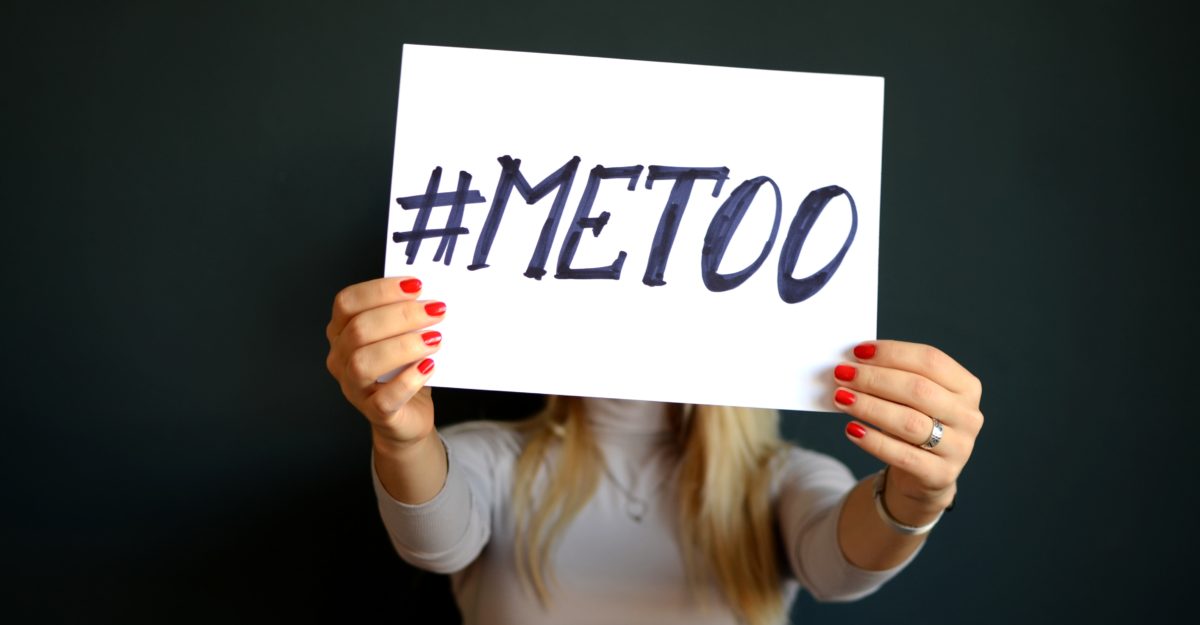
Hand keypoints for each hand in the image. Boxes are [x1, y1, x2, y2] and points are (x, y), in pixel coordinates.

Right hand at [325, 277, 444, 447]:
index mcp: (342, 331)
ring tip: (435, 339)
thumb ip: (405, 316)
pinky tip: (428, 367)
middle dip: (401, 315)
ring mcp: (353, 387)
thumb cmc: (404, 368)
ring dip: (403, 346)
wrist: (410, 413)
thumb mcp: (400, 336)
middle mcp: (341, 358)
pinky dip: (408, 380)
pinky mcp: (375, 412)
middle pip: (359, 329)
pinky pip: (384, 398)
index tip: (416, 285)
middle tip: (436, 311)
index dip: (379, 290)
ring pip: (364, 362)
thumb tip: (431, 297)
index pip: (347, 302)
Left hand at [832, 340, 983, 520]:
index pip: (931, 360)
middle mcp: (968, 416)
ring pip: (909, 422)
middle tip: (842, 374)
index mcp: (966, 387)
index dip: (893, 353)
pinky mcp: (940, 474)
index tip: (858, 351)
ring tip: (841, 398)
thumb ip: (893, 377)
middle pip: (918, 390)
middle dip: (875, 379)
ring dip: (870, 407)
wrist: (922, 473)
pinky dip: (873, 441)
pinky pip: (902, 455)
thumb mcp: (912, 398)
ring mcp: (959, 447)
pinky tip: (852, 429)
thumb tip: (853, 362)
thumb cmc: (913, 422)